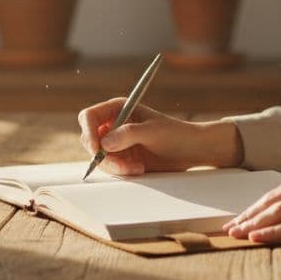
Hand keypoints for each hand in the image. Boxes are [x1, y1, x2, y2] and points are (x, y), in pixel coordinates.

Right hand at [76, 96, 239, 175]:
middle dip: (103, 156)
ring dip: (115, 166)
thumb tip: (104, 143)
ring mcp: (116, 142)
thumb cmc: (175, 134)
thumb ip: (128, 134)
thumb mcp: (152, 132)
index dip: (88, 132)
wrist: (191, 150)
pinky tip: (139, 169)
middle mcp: (113, 124)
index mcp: (118, 108)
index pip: (89, 117)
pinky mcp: (122, 157)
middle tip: (122, 166)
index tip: (97, 149)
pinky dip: (121, 171)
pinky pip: (111, 167)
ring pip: (99, 157)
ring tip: (137, 168)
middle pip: (90, 140)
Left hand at [222, 164, 280, 243]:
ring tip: (236, 234)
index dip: (255, 206)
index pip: (276, 191)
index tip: (240, 218)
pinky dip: (272, 232)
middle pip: (272, 200)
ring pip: (278, 212)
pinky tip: (257, 237)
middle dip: (248, 215)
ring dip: (253, 224)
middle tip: (229, 228)